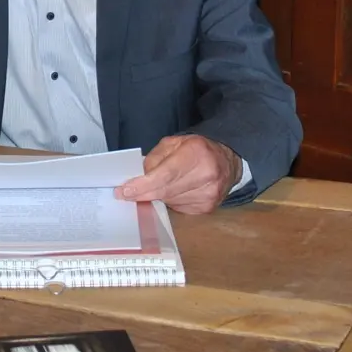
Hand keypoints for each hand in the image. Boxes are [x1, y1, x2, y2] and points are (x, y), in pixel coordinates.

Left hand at [115, 134, 240, 214]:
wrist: (227, 161)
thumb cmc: (196, 150)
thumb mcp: (173, 143)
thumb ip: (154, 158)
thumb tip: (138, 178)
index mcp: (196, 153)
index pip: (165, 174)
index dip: (143, 185)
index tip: (125, 191)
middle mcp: (206, 174)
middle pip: (166, 191)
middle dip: (143, 193)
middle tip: (125, 194)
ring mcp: (209, 194)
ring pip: (170, 201)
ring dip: (158, 196)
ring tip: (157, 186)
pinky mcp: (208, 207)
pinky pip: (178, 208)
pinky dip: (170, 201)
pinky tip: (174, 191)